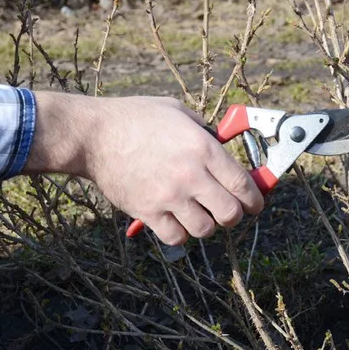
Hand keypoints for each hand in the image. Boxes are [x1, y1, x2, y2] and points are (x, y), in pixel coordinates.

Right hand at [23, 93, 264, 244]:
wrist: (93, 135)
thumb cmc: (135, 118)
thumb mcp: (177, 112)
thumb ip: (203, 130)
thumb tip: (221, 145)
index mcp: (203, 148)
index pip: (243, 184)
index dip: (254, 199)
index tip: (255, 204)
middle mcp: (190, 175)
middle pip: (230, 213)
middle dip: (234, 215)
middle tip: (228, 211)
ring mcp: (169, 196)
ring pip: (205, 229)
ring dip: (206, 225)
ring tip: (199, 215)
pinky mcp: (147, 211)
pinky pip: (175, 237)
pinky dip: (179, 234)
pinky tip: (176, 221)